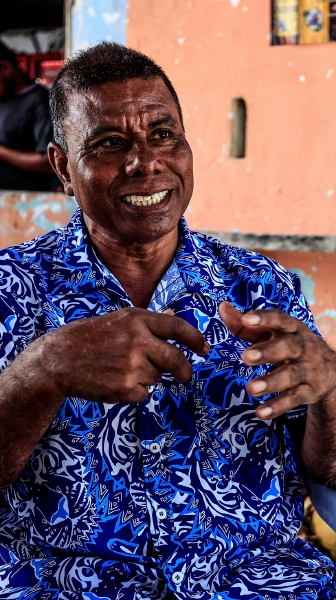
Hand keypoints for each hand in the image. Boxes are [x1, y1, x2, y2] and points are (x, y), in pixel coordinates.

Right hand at [43, 307, 208, 403]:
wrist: (59, 360)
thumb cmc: (89, 337)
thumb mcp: (119, 320)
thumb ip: (149, 321)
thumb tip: (173, 315)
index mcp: (137, 319)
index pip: (178, 327)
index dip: (196, 339)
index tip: (204, 349)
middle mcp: (137, 340)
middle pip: (175, 358)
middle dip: (184, 370)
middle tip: (184, 376)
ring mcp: (132, 364)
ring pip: (156, 377)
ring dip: (146, 377)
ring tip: (120, 369)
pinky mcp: (125, 387)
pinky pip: (144, 393)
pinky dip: (134, 392)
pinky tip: (115, 381)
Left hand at [219, 301, 335, 419]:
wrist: (330, 370)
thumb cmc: (289, 346)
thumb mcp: (272, 333)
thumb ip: (246, 325)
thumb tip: (222, 308)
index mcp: (292, 328)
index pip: (280, 319)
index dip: (264, 318)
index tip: (247, 319)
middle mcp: (303, 346)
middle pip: (288, 347)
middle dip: (267, 352)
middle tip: (246, 357)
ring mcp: (307, 369)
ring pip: (291, 375)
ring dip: (271, 382)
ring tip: (250, 389)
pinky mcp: (309, 391)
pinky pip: (294, 399)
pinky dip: (278, 406)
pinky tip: (260, 412)